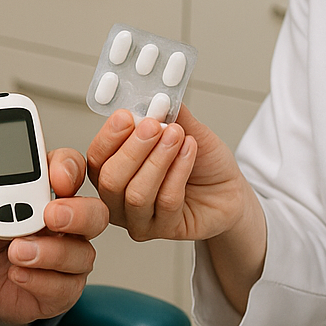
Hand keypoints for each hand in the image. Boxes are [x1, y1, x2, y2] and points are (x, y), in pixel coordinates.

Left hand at [0, 147, 109, 325]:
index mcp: (43, 192)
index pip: (69, 170)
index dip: (68, 169)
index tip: (57, 177)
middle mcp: (63, 223)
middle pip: (93, 212)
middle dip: (77, 212)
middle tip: (50, 215)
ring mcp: (65, 258)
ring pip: (82, 253)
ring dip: (51, 252)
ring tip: (17, 252)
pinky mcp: (58, 292)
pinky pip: (65, 288)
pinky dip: (40, 281)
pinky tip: (17, 274)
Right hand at [86, 105, 249, 241]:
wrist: (228, 189)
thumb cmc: (201, 162)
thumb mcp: (184, 129)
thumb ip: (167, 114)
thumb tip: (154, 94)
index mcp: (112, 169)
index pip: (97, 157)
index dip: (108, 137)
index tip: (126, 115)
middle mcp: (118, 198)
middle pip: (111, 179)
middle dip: (133, 149)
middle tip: (154, 125)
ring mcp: (138, 219)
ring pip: (137, 193)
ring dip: (159, 160)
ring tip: (177, 135)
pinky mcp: (163, 230)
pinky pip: (166, 202)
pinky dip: (179, 171)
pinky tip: (189, 151)